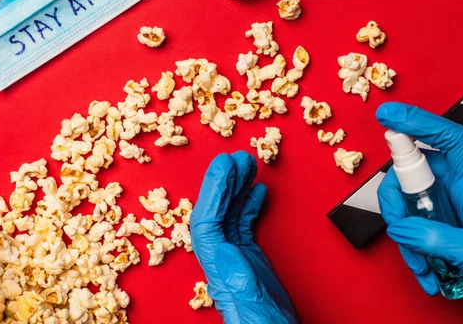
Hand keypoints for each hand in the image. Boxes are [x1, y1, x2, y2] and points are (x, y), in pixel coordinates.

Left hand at [190, 151, 298, 323]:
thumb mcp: (250, 304)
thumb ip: (236, 278)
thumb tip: (219, 246)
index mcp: (219, 268)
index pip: (206, 219)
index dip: (213, 190)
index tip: (223, 166)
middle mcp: (222, 258)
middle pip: (216, 211)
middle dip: (224, 182)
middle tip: (235, 158)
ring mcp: (235, 256)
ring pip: (230, 213)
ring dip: (237, 188)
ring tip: (245, 167)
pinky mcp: (249, 258)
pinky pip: (243, 223)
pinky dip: (249, 204)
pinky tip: (255, 192)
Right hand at [376, 102, 462, 322]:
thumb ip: (435, 238)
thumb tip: (401, 228)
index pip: (448, 138)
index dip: (419, 121)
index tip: (388, 115)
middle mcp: (457, 189)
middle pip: (412, 172)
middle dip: (398, 202)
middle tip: (400, 226)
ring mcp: (444, 208)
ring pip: (404, 203)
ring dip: (403, 236)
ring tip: (422, 264)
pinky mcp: (435, 228)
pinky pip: (407, 229)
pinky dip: (410, 253)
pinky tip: (428, 274)